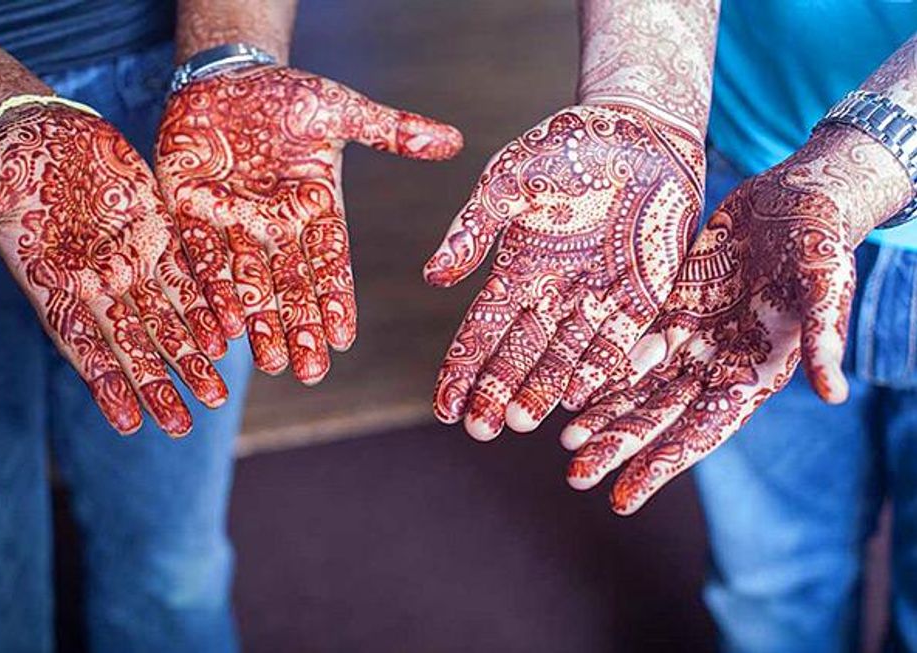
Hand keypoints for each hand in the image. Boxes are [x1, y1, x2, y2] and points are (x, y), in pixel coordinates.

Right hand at [0, 105, 228, 435]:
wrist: (48, 129)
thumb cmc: (6, 161)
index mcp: (54, 285)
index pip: (82, 345)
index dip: (106, 383)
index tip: (129, 423)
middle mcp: (97, 285)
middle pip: (132, 345)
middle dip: (157, 385)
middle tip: (182, 427)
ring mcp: (130, 264)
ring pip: (167, 321)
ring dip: (191, 358)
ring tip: (216, 396)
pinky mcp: (158, 237)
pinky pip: (188, 279)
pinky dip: (207, 307)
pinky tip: (228, 337)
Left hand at [156, 65, 462, 383]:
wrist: (223, 74)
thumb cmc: (286, 93)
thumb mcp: (340, 110)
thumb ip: (392, 132)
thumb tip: (456, 142)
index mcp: (316, 208)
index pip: (330, 262)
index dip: (336, 300)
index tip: (344, 340)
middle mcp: (277, 226)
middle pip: (292, 285)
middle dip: (300, 327)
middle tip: (308, 372)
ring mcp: (233, 223)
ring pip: (249, 282)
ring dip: (260, 324)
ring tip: (271, 363)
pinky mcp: (190, 212)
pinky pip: (202, 257)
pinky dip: (212, 292)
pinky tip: (222, 329)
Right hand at [425, 104, 704, 439]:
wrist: (640, 127)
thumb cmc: (564, 147)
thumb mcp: (506, 181)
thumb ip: (472, 229)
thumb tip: (433, 277)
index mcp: (517, 271)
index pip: (482, 331)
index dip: (462, 369)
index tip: (444, 406)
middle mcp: (553, 295)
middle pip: (520, 355)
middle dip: (497, 391)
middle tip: (479, 428)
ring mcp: (596, 299)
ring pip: (564, 357)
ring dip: (541, 390)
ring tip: (519, 420)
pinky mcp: (641, 295)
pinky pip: (617, 340)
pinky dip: (598, 368)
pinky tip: (578, 396)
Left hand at [561, 126, 910, 513]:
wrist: (795, 197)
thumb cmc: (820, 239)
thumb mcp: (826, 282)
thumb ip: (824, 336)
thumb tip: (835, 394)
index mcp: (754, 372)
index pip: (702, 431)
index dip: (662, 464)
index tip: (622, 499)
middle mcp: (716, 365)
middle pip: (660, 417)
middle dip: (619, 446)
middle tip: (576, 474)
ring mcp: (691, 339)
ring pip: (639, 385)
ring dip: (604, 412)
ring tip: (564, 440)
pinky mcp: (671, 309)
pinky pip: (631, 343)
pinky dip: (603, 366)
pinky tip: (571, 385)